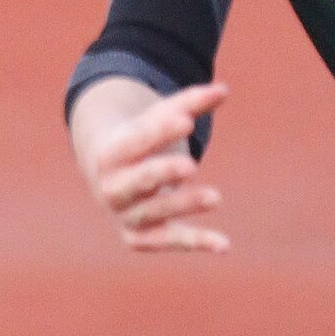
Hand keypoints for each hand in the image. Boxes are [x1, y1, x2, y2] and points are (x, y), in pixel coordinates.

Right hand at [84, 82, 230, 252]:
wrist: (109, 178)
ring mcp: (125, 214)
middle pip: (138, 181)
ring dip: (184, 205)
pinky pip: (168, 241)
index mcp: (111, 153)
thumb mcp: (158, 119)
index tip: (187, 121)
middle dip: (162, 173)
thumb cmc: (140, 142)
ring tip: (216, 197)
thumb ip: (189, 104)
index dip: (159, 131)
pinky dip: (196, 242)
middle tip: (190, 166)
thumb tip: (223, 90)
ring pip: (154, 213)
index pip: (135, 140)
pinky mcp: (139, 237)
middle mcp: (112, 187)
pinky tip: (225, 245)